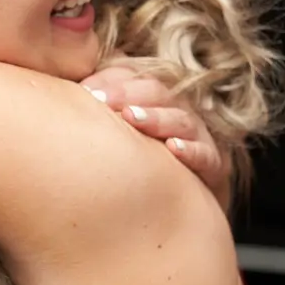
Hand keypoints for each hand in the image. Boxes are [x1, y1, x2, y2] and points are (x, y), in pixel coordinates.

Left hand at [83, 64, 229, 196]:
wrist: (181, 209)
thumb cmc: (141, 167)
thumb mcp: (120, 136)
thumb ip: (98, 113)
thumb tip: (69, 96)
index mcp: (154, 98)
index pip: (134, 75)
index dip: (110, 79)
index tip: (84, 90)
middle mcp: (178, 111)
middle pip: (158, 91)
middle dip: (128, 93)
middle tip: (100, 100)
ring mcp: (199, 137)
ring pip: (182, 119)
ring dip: (156, 117)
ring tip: (131, 118)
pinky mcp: (215, 166)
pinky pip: (207, 155)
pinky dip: (191, 150)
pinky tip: (173, 149)